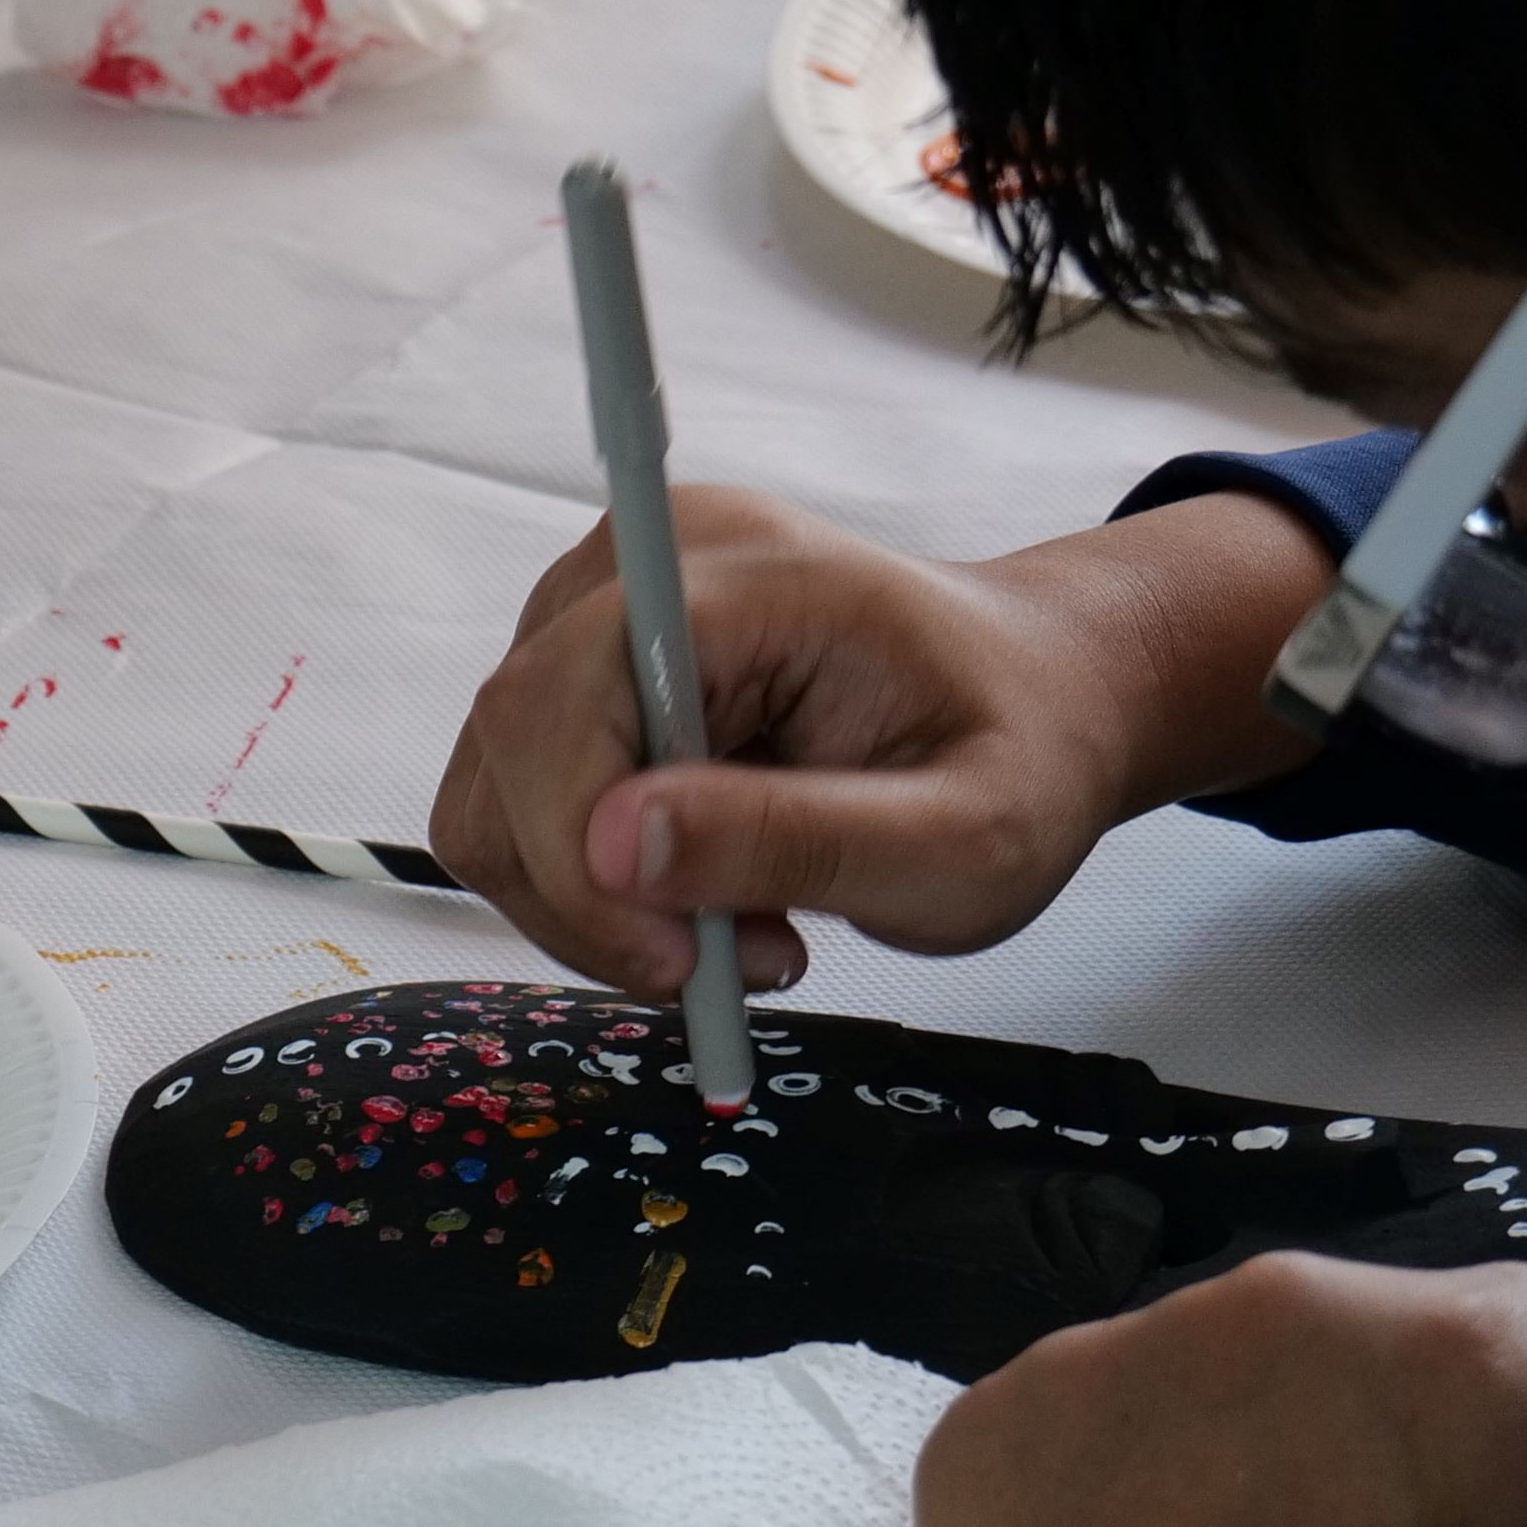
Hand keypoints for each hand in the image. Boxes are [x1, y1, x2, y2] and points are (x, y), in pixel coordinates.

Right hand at [428, 486, 1331, 998]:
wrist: (1033, 701)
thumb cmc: (1016, 752)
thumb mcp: (964, 838)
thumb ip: (801, 839)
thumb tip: (614, 845)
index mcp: (739, 572)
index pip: (558, 699)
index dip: (579, 849)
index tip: (683, 960)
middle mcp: (637, 565)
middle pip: (506, 752)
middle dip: (588, 895)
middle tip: (723, 961)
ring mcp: (593, 614)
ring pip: (493, 794)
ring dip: (589, 901)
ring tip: (734, 927)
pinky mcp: (577, 674)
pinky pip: (515, 805)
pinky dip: (586, 884)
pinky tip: (698, 895)